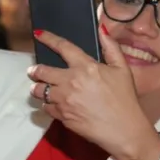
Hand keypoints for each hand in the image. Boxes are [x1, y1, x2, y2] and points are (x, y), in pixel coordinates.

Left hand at [27, 28, 159, 159]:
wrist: (124, 131)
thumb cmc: (125, 99)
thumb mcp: (123, 69)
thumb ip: (111, 47)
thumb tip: (102, 28)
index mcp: (86, 67)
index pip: (62, 47)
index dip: (48, 38)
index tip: (38, 33)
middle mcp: (70, 82)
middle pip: (41, 71)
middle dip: (35, 70)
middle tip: (35, 72)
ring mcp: (64, 100)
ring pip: (38, 91)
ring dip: (38, 88)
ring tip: (42, 88)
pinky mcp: (61, 116)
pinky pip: (45, 107)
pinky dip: (48, 105)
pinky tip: (55, 104)